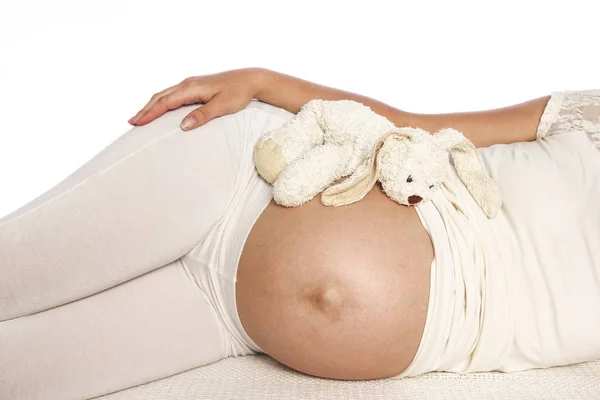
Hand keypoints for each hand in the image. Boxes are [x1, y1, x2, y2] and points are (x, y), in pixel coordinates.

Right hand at [127, 67, 266, 129]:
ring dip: (151, 106)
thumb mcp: (222, 106)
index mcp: (192, 87)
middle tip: (131, 123)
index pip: (165, 102)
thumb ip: (202, 115)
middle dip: (145, 110)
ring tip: (140, 117)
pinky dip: (162, 103)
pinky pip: (173, 95)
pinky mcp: (196, 87)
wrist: (251, 80)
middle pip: (160, 97)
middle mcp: (188, 83)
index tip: (137, 122)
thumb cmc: (238, 93)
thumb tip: (183, 125)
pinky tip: (159, 110)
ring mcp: (191, 84)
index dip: (150, 113)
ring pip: (165, 95)